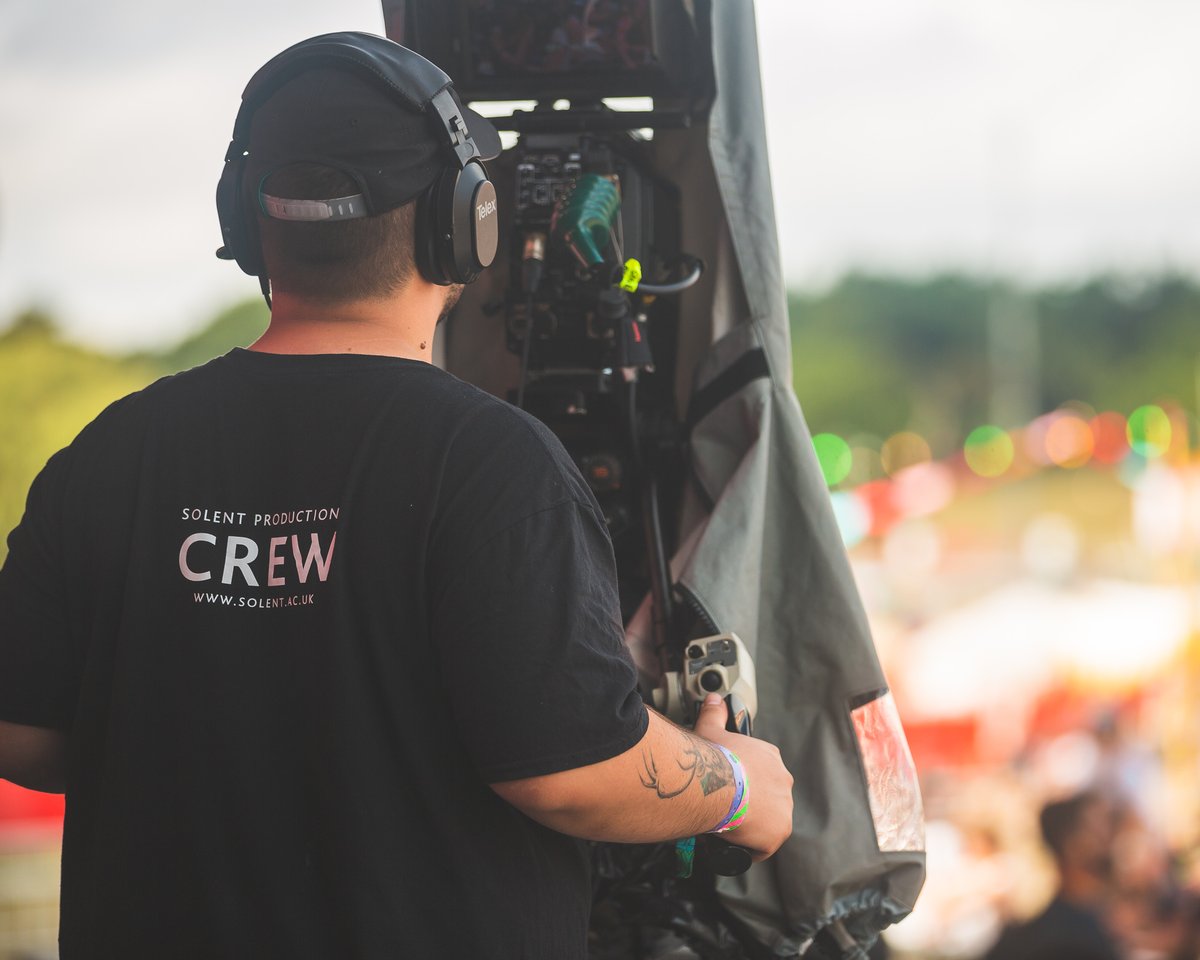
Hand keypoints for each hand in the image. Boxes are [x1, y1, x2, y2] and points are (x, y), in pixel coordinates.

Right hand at [692, 693, 793, 861]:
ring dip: (750, 826)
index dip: (744, 782)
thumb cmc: (712, 757)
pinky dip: (748, 846)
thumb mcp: (710, 729)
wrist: (714, 784)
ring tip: (726, 827)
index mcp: (771, 758)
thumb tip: (714, 699)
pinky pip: (763, 845)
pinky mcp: (777, 833)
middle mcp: (783, 782)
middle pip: (767, 798)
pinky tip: (731, 843)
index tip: (729, 788)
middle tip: (725, 808)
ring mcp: (784, 808)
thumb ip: (714, 713)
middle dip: (749, 805)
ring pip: (767, 822)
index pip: (762, 773)